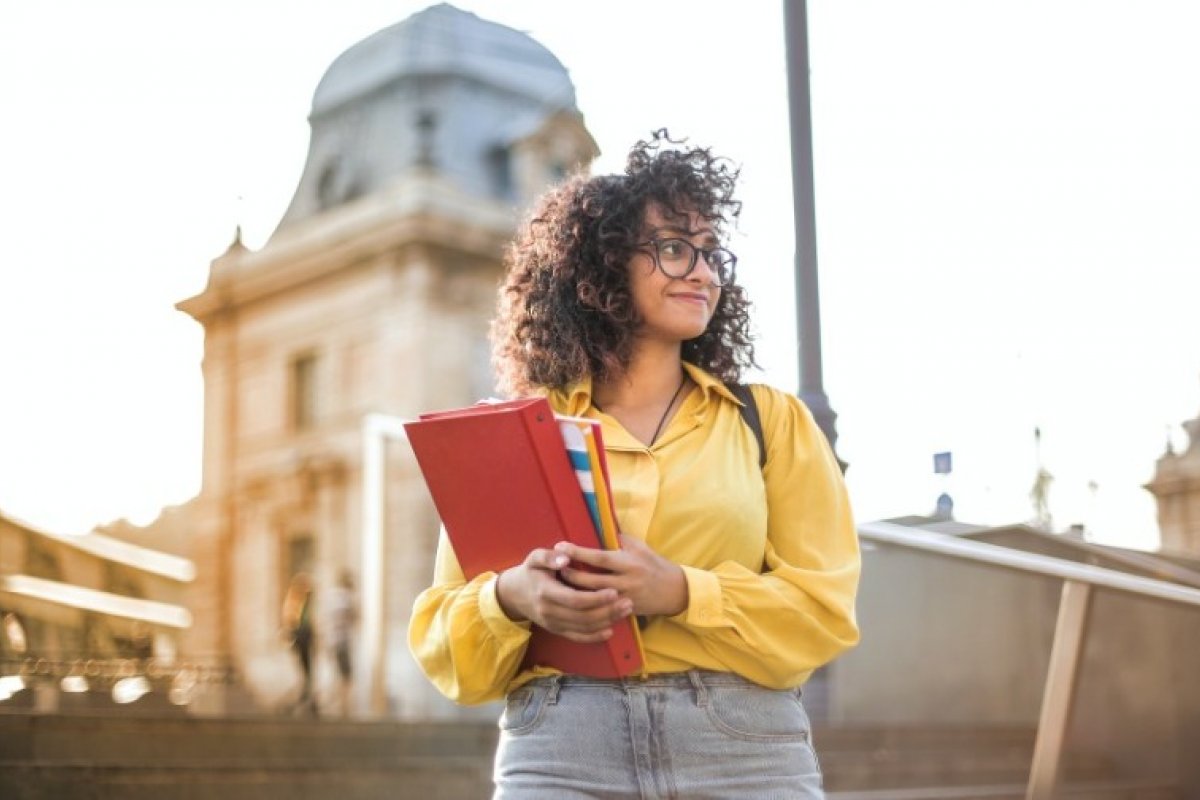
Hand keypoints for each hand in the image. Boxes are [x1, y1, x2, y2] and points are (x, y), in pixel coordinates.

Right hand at [495, 547, 633, 642]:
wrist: (514, 594)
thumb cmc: (530, 572)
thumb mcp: (534, 558)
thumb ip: (549, 556)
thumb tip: (565, 558)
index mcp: (545, 592)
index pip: (574, 599)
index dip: (596, 598)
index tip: (614, 592)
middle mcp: (549, 611)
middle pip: (583, 616)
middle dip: (607, 611)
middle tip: (628, 602)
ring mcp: (553, 623)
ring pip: (583, 627)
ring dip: (606, 621)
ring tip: (625, 611)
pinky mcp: (556, 630)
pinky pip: (577, 637)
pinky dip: (594, 636)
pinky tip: (610, 630)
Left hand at [556, 535, 687, 617]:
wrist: (674, 591)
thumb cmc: (655, 564)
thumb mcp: (641, 547)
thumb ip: (621, 539)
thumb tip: (600, 529)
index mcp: (629, 563)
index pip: (599, 557)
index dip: (578, 552)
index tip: (560, 546)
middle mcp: (626, 581)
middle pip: (592, 580)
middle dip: (571, 574)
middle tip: (554, 567)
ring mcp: (625, 598)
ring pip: (594, 598)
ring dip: (575, 591)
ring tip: (559, 584)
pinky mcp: (625, 611)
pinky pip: (602, 610)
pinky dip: (587, 605)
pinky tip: (574, 601)